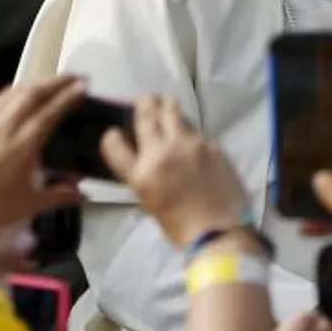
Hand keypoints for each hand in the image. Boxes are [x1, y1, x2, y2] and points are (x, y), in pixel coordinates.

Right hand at [100, 95, 248, 246]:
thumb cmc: (181, 227)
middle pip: (146, 116)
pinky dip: (190, 128)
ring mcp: (188, 145)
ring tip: (167, 103)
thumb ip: (146, 176)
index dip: (111, 137)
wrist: (219, 231)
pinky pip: (196, 128)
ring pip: (173, 112)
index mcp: (141, 174)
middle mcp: (161, 153)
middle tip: (146, 99)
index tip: (114, 133)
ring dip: (168, 106)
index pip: (114, 145)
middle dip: (144, 104)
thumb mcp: (151, 203)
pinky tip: (191, 133)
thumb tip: (149, 159)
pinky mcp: (211, 144)